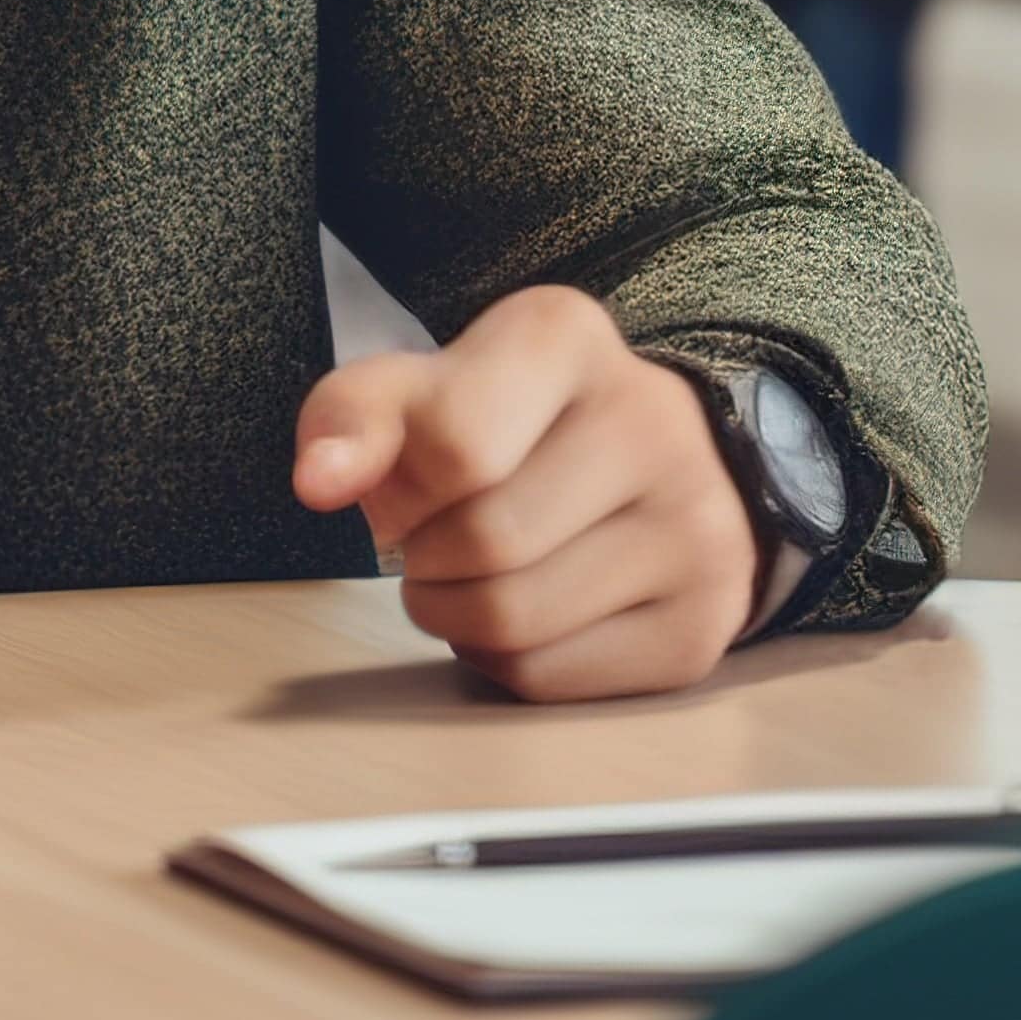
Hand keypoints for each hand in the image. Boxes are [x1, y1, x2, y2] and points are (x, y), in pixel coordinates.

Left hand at [289, 286, 764, 702]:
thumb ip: (354, 417)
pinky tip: (527, 613)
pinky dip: (504, 662)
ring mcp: (695, 527)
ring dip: (455, 618)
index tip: (403, 489)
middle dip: (427, 560)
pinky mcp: (702, 625)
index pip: (456, 443)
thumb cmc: (508, 426)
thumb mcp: (424, 391)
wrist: (652, 465)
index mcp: (567, 339)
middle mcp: (653, 421)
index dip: (401, 490)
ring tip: (473, 578)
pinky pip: (549, 680)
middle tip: (438, 540)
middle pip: (482, 544)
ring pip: (512, 622)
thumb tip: (318, 482)